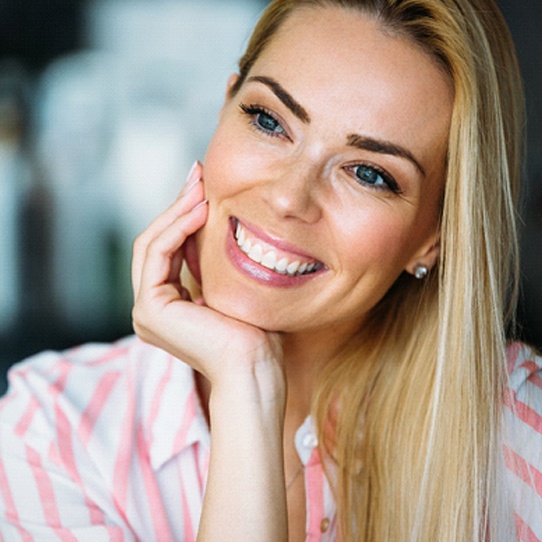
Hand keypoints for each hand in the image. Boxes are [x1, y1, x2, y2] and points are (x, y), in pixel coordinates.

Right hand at [131, 161, 284, 396]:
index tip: (204, 186)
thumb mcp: (227, 283)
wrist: (256, 367)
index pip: (169, 249)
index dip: (183, 214)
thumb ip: (209, 259)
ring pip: (152, 244)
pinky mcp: (149, 310)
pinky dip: (176, 227)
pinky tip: (200, 209)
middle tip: (198, 173)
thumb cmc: (254, 331)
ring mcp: (146, 311)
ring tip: (201, 186)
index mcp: (168, 305)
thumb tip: (211, 216)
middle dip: (177, 205)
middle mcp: (151, 308)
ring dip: (176, 210)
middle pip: (156, 242)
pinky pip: (158, 254)